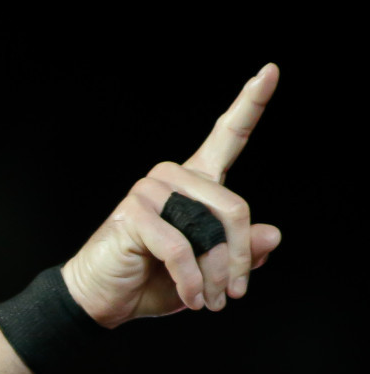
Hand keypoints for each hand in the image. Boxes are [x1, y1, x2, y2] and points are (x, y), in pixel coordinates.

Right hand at [61, 65, 281, 326]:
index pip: (227, 136)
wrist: (100, 302)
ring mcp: (149, 192)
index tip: (270, 71)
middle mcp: (172, 178)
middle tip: (232, 295)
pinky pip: (181, 248)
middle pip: (234, 208)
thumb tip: (272, 235)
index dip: (250, 104)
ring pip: (209, 230)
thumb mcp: (208, 272)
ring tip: (209, 302)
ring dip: (214, 275)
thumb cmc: (151, 282)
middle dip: (238, 258)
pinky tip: (190, 297)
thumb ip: (239, 253)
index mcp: (193, 182)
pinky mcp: (134, 214)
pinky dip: (191, 280)